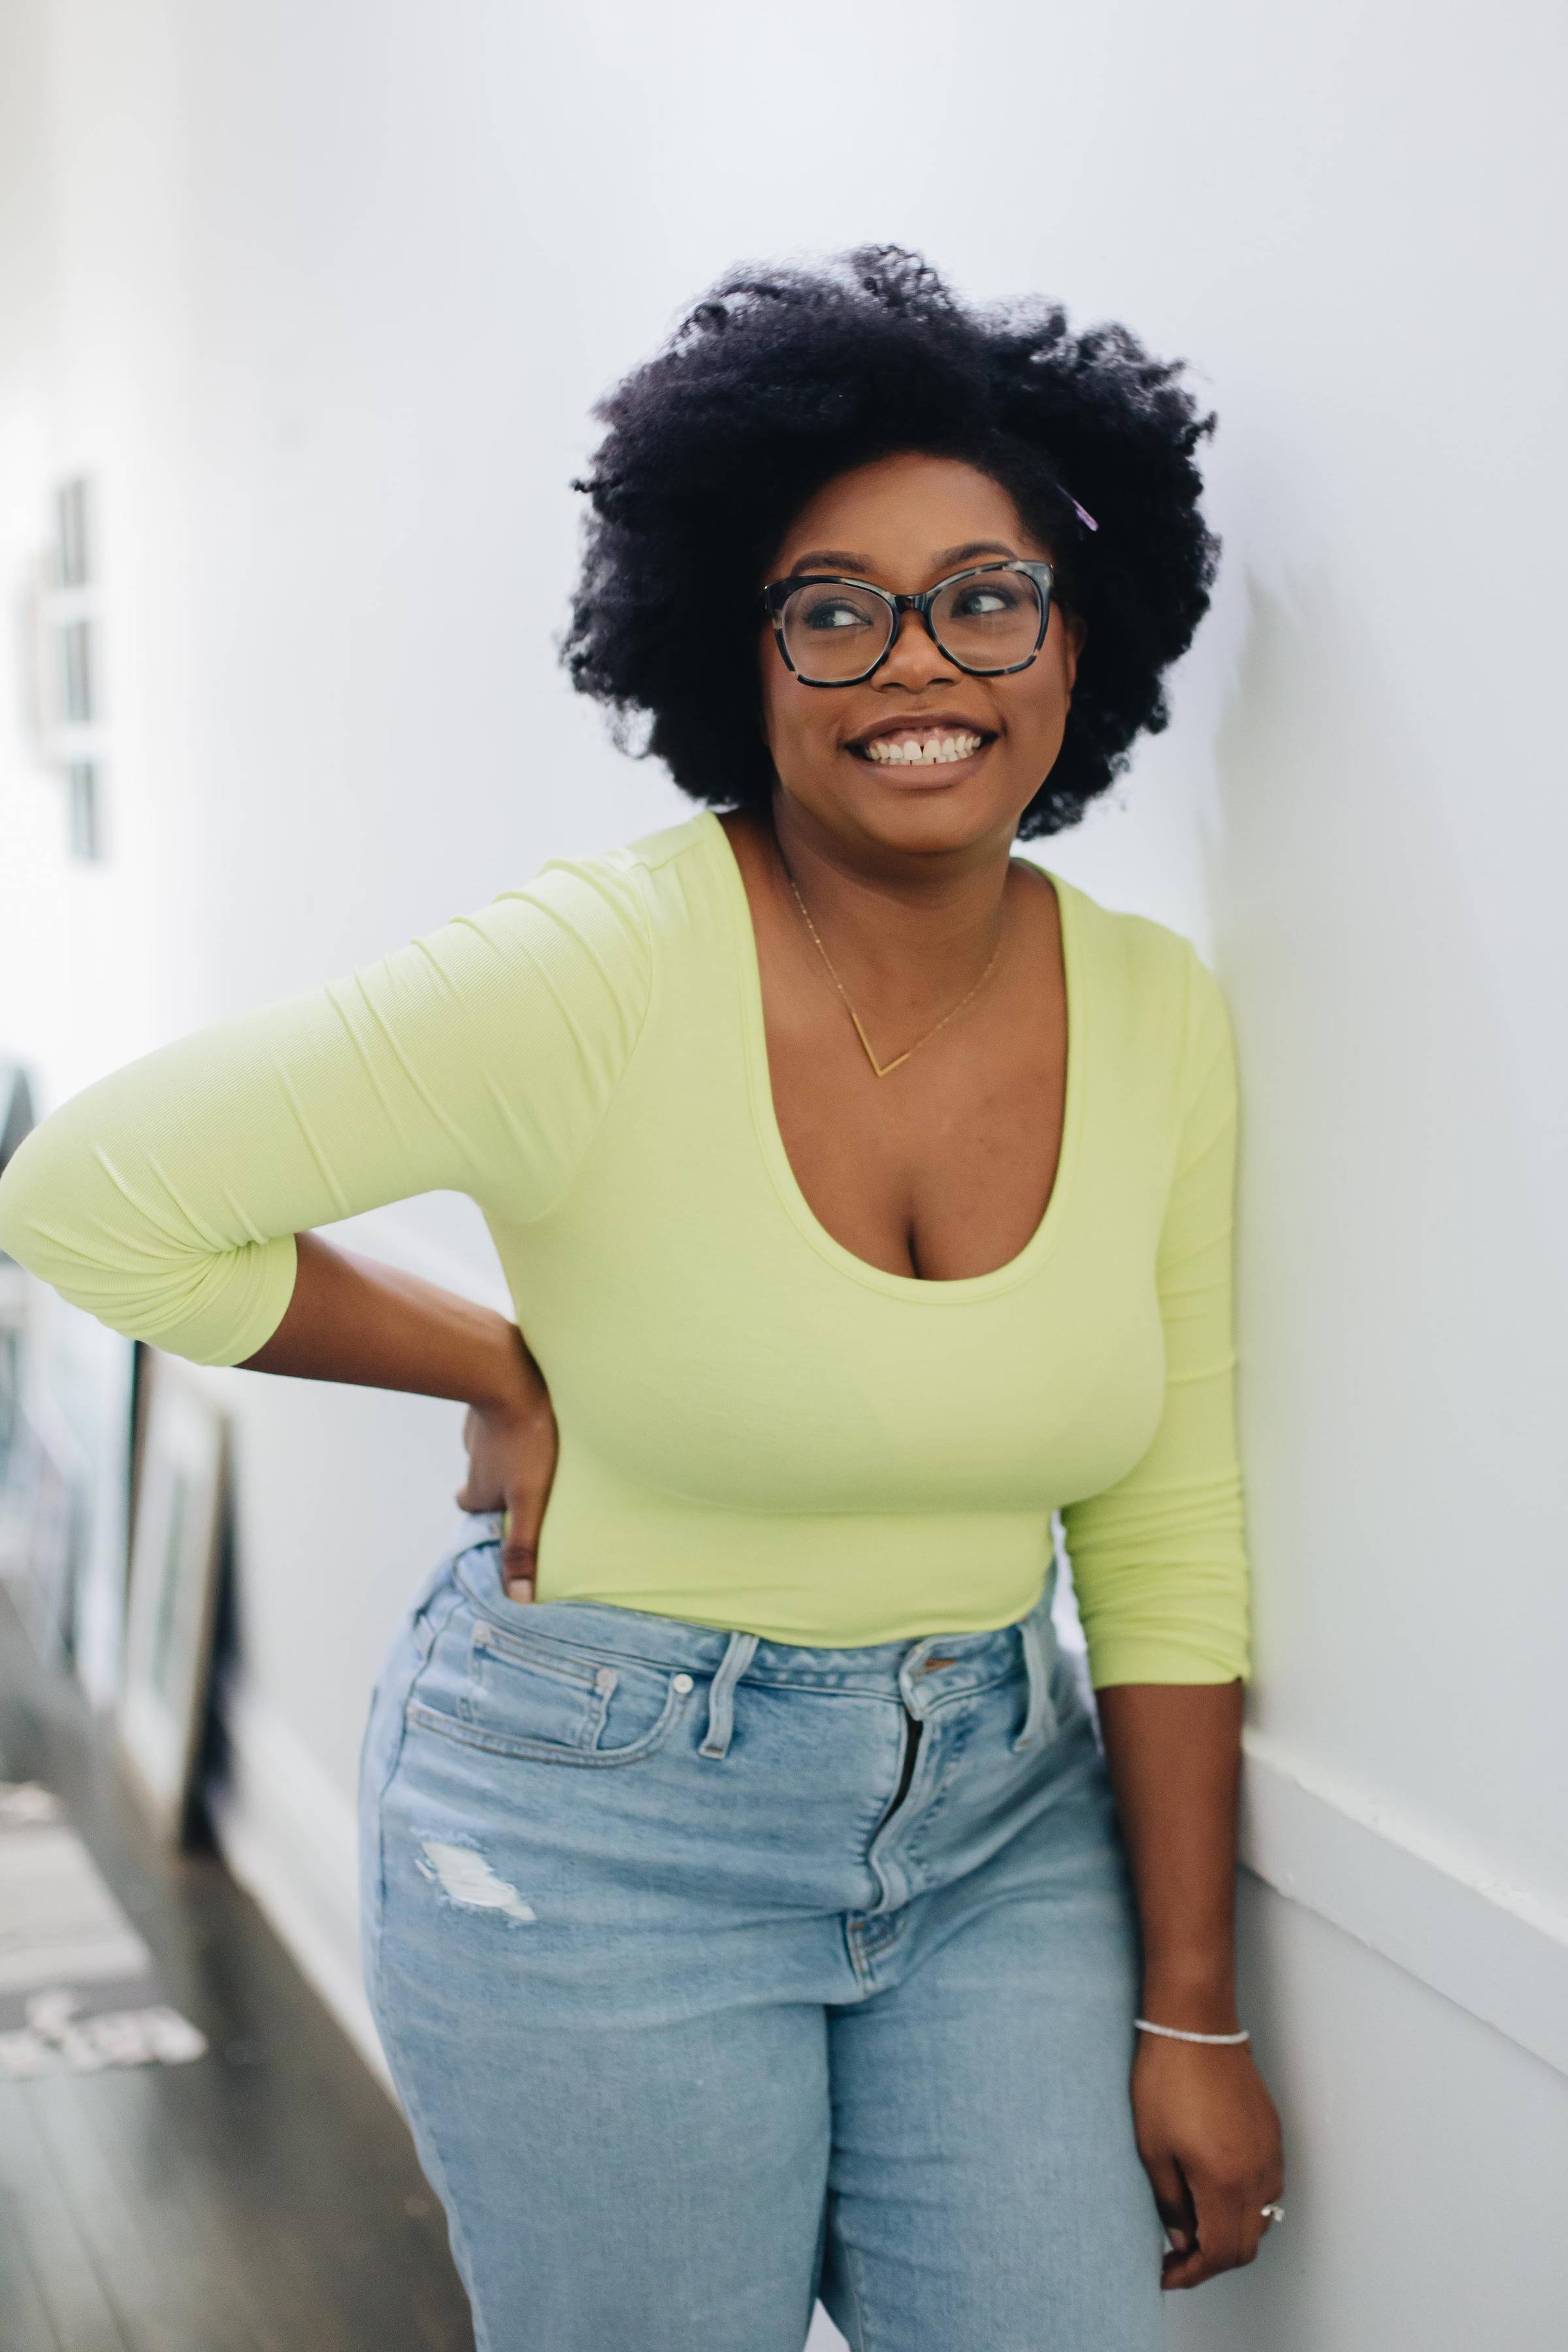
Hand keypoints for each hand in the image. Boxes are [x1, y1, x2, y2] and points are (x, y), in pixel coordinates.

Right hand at [455, 1336, 558, 1601]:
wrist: (510, 1371)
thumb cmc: (527, 1439)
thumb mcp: (532, 1498)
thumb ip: (525, 1546)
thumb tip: (518, 1599)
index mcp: (478, 1487)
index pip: (472, 1507)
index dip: (485, 1512)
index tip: (498, 1515)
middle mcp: (473, 1458)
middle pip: (479, 1476)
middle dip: (495, 1482)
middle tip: (517, 1482)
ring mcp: (478, 1425)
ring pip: (489, 1443)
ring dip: (507, 1447)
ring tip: (534, 1446)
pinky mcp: (492, 1395)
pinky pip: (500, 1411)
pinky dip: (513, 1415)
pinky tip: (537, 1410)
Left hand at [1132, 2033, 1283, 2289]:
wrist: (1195, 2025)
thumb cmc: (1168, 2079)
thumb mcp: (1154, 2147)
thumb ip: (1170, 2201)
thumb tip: (1181, 2237)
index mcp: (1226, 2182)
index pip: (1221, 2253)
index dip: (1194, 2273)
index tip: (1168, 2272)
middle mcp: (1258, 2175)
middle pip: (1246, 2245)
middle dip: (1212, 2260)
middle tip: (1177, 2256)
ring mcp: (1271, 2154)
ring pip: (1261, 2220)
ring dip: (1231, 2233)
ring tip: (1193, 2225)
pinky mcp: (1273, 2135)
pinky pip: (1268, 2190)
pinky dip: (1245, 2206)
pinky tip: (1215, 2194)